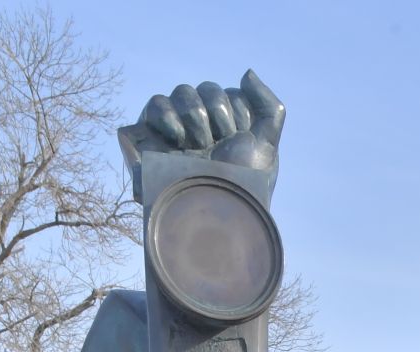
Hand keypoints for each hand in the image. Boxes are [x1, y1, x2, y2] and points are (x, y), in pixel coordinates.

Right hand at [119, 71, 284, 183]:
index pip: (233, 95)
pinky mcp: (149, 135)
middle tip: (216, 145)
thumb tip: (245, 73)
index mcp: (229, 131)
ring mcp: (176, 130)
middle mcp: (203, 129)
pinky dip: (168, 115)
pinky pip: (156, 103)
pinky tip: (178, 140)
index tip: (239, 141)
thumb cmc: (242, 185)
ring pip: (183, 91)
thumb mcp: (268, 145)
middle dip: (218, 114)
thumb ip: (270, 106)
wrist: (211, 210)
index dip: (239, 115)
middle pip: (208, 89)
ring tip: (197, 146)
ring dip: (196, 116)